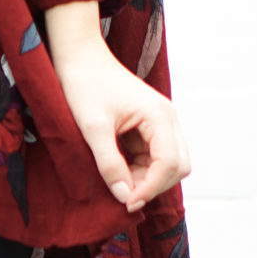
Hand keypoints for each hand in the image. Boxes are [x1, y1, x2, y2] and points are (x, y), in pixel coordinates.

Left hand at [55, 39, 190, 211]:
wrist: (78, 55)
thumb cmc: (84, 83)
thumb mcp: (92, 126)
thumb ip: (110, 163)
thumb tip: (125, 197)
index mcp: (160, 115)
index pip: (170, 164)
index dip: (150, 188)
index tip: (126, 202)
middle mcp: (168, 117)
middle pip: (177, 166)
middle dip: (153, 184)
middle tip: (123, 194)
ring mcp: (160, 120)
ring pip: (168, 163)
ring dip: (146, 178)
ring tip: (117, 181)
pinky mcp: (149, 124)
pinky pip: (154, 155)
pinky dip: (140, 168)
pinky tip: (118, 169)